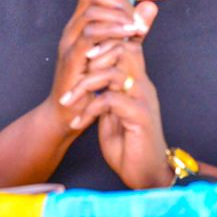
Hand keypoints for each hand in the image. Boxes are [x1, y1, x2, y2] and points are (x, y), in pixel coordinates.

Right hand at [46, 0, 145, 134]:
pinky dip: (110, 33)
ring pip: (90, 14)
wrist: (67, 113)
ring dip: (117, 17)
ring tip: (135, 28)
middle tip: (136, 17)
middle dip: (118, 1)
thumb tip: (150, 6)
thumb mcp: (115, 50)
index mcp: (80, 23)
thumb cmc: (90, 83)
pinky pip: (89, 37)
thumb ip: (131, 29)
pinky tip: (127, 37)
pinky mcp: (72, 60)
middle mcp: (72, 28)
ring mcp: (69, 43)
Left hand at [71, 28, 172, 189]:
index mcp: (138, 83)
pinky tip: (79, 122)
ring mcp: (143, 100)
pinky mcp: (140, 117)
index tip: (82, 54)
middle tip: (76, 70)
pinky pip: (110, 99)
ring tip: (69, 100)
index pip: (128, 46)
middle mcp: (143, 87)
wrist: (147, 175)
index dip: (106, 42)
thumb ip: (107, 94)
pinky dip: (90, 108)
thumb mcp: (114, 114)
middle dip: (96, 54)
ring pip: (114, 72)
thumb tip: (92, 79)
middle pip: (125, 49)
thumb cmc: (129, 146)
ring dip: (86, 83)